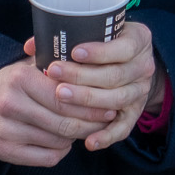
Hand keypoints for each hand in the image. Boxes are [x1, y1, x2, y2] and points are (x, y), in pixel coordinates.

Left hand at [40, 21, 162, 153]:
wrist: (132, 64)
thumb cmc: (107, 45)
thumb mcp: (99, 33)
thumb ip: (70, 35)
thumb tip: (30, 45)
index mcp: (138, 41)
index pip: (123, 47)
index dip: (99, 52)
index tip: (73, 52)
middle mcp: (144, 67)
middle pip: (115, 75)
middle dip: (82, 76)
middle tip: (54, 73)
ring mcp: (140, 92)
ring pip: (117, 99)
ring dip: (87, 100)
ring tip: (60, 95)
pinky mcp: (134, 113)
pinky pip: (123, 128)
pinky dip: (106, 136)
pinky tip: (88, 142)